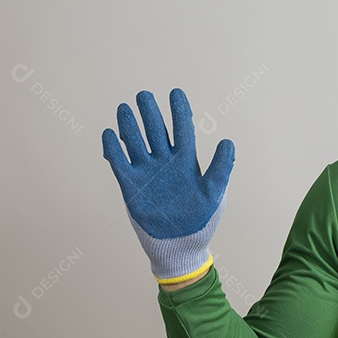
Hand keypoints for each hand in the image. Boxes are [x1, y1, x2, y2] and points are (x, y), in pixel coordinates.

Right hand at [102, 88, 234, 282]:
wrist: (180, 245)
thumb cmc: (202, 220)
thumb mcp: (215, 193)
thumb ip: (221, 168)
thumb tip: (228, 141)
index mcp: (187, 162)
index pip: (182, 129)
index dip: (179, 111)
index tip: (175, 92)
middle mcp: (165, 162)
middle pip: (156, 130)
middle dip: (150, 113)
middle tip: (144, 95)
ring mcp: (147, 172)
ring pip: (135, 142)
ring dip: (130, 126)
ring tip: (125, 108)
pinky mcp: (130, 184)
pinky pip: (119, 162)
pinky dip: (113, 149)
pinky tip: (109, 134)